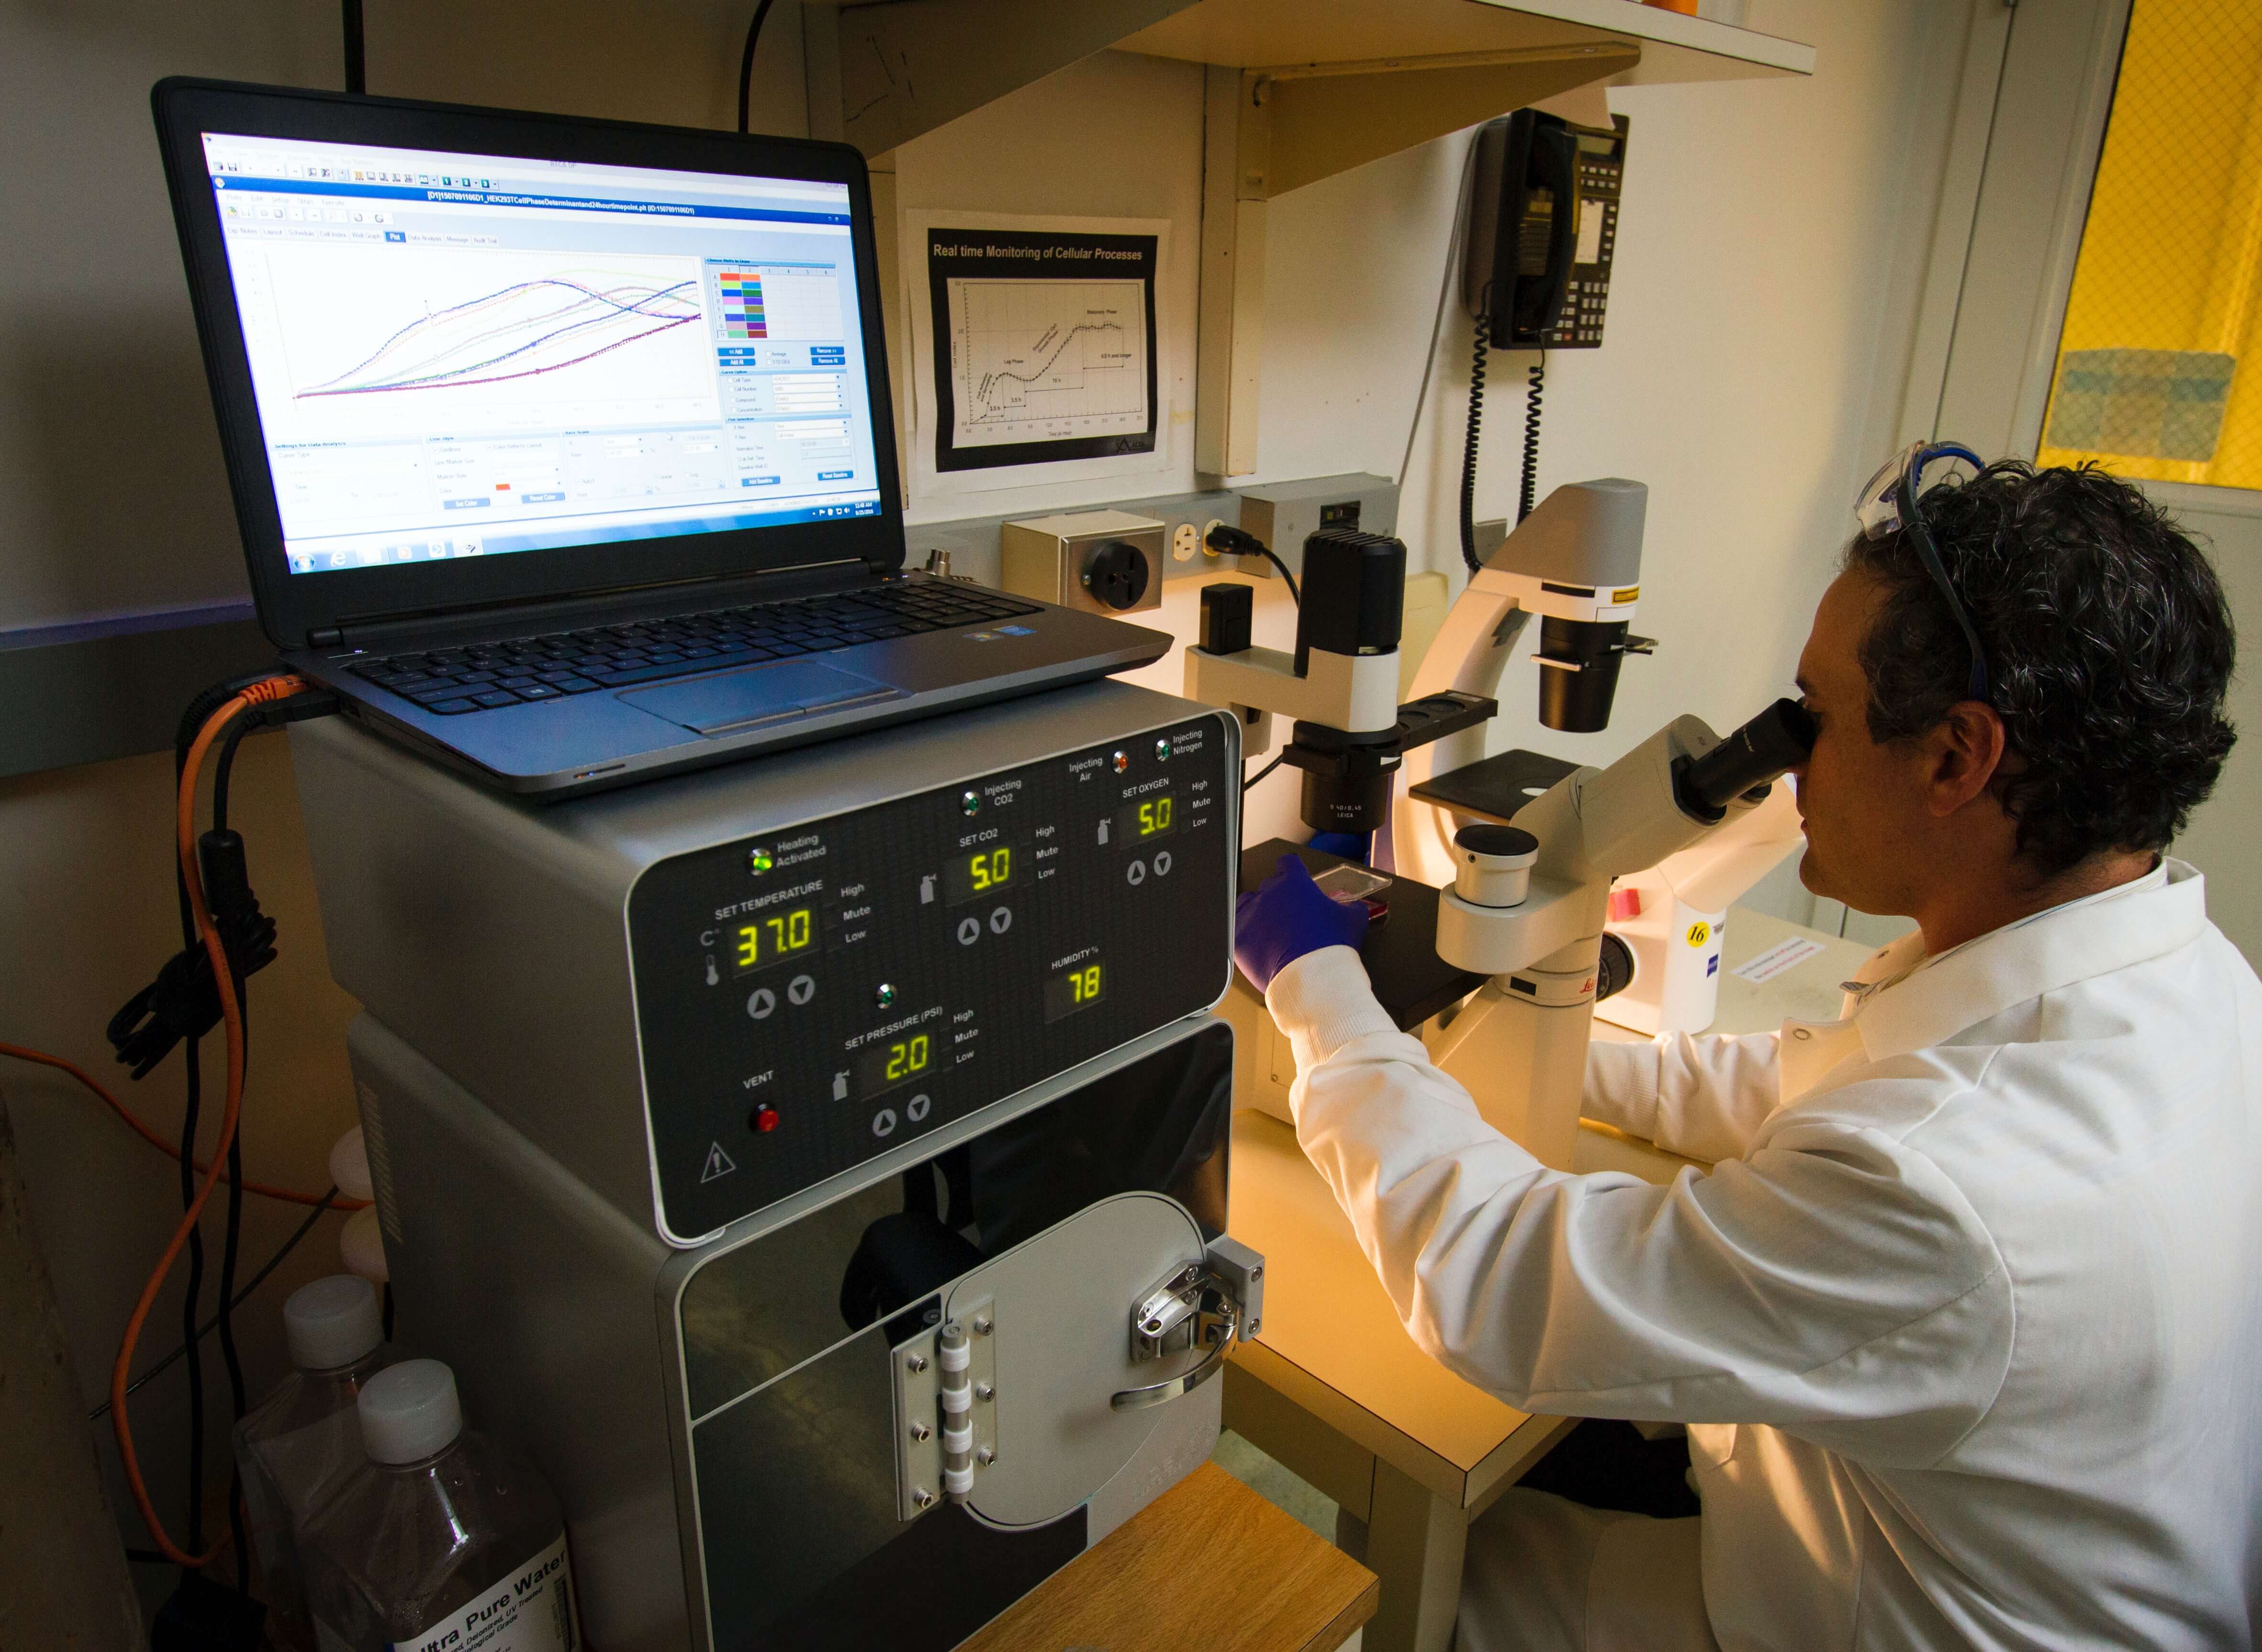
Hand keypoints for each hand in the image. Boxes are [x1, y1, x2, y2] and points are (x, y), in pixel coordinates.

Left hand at [1234, 856, 1369, 992]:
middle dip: (1279, 897)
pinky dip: (1246, 937)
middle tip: (1291, 917)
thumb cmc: (1333, 949)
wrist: (1313, 979)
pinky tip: (1257, 947)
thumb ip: (1352, 907)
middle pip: (1269, 885)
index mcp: (1294, 883)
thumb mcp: (1354, 921)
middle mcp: (1268, 893)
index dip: (1292, 872)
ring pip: (1247, 904)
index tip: (1296, 882)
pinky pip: (1236, 931)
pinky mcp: (1238, 939)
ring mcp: (1250, 915)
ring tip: (1271, 931)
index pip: (1288, 863)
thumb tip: (1354, 908)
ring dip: (1257, 912)